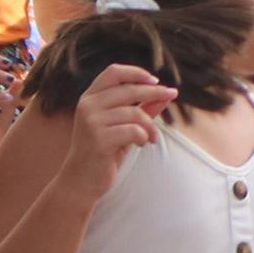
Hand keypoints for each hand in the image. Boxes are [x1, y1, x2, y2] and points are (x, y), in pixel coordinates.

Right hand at [60, 63, 167, 182]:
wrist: (81, 180)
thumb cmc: (104, 152)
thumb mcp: (123, 126)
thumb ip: (143, 109)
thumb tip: (167, 93)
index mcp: (90, 98)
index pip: (113, 72)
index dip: (136, 73)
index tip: (155, 80)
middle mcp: (87, 105)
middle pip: (129, 89)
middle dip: (155, 92)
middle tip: (172, 95)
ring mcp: (91, 121)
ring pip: (135, 113)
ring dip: (150, 126)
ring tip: (151, 138)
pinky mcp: (98, 139)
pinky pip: (133, 131)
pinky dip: (144, 137)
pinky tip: (142, 145)